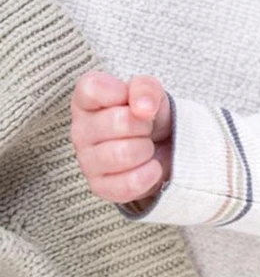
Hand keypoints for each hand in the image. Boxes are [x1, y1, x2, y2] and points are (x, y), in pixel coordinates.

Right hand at [71, 72, 172, 203]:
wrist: (162, 149)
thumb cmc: (148, 116)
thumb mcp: (151, 92)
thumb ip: (145, 89)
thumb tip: (142, 108)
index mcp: (86, 101)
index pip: (92, 88)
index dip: (120, 92)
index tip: (132, 101)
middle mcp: (80, 130)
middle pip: (118, 121)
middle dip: (144, 124)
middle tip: (146, 128)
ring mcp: (86, 161)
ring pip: (123, 154)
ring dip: (146, 149)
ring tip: (145, 147)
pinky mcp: (100, 187)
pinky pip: (128, 184)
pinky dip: (149, 174)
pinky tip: (150, 166)